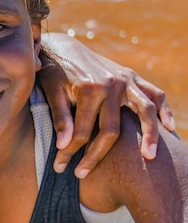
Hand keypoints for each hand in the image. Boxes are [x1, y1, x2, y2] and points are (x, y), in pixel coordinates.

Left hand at [38, 33, 174, 177]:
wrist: (64, 48)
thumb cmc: (54, 72)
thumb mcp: (50, 91)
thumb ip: (60, 117)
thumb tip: (64, 145)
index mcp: (89, 89)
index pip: (81, 132)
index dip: (70, 152)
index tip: (60, 167)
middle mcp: (112, 84)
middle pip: (111, 130)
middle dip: (95, 155)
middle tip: (82, 174)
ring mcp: (126, 80)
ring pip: (144, 111)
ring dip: (149, 135)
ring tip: (148, 157)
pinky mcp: (133, 77)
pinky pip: (155, 94)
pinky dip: (165, 110)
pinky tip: (170, 128)